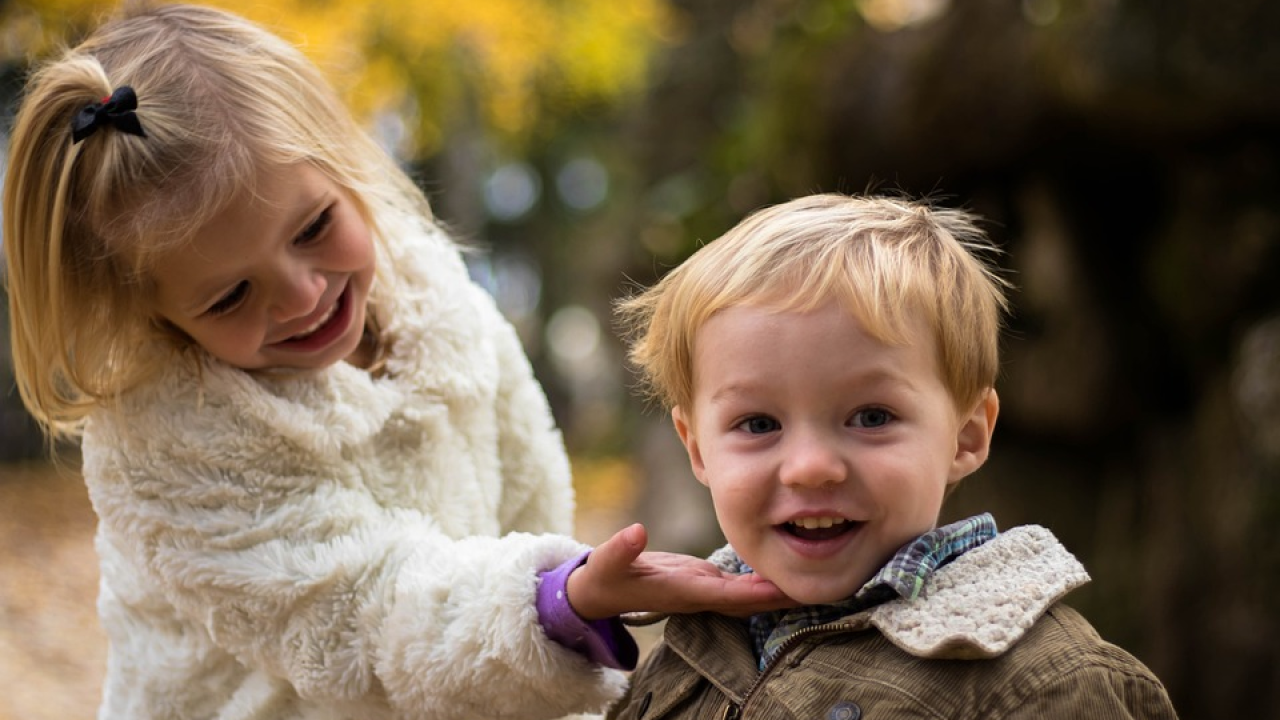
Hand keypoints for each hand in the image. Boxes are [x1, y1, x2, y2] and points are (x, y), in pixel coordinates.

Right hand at [564, 523, 795, 619]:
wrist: (602, 592)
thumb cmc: (605, 577)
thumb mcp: (607, 562)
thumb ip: (619, 549)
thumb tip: (635, 531)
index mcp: (683, 592)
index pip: (726, 596)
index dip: (755, 593)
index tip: (784, 585)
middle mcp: (701, 596)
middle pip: (750, 601)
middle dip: (783, 596)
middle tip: (821, 585)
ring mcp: (705, 590)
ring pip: (750, 594)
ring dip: (780, 588)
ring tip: (817, 575)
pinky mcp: (706, 580)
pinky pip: (743, 585)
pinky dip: (764, 579)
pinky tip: (787, 565)